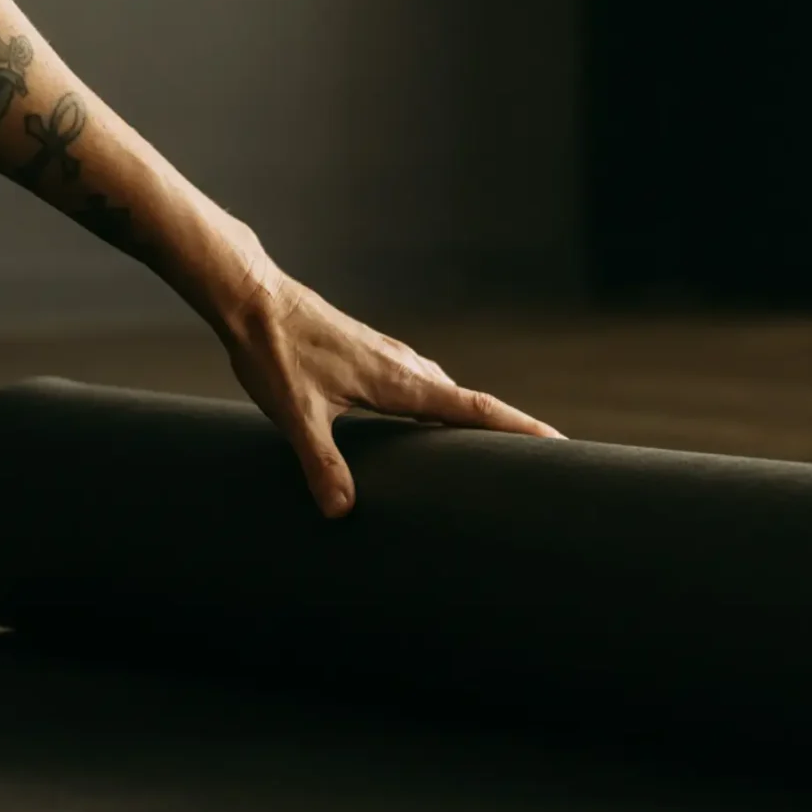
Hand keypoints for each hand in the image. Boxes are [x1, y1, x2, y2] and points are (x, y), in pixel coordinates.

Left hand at [218, 264, 563, 518]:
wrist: (254, 299)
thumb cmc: (276, 352)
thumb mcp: (296, 415)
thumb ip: (321, 463)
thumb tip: (342, 512)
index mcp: (399, 381)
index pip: (473, 408)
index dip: (517, 426)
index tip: (556, 441)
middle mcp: (404, 366)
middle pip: (470, 402)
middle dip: (508, 428)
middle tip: (544, 456)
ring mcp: (390, 358)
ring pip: (446, 391)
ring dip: (473, 417)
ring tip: (493, 449)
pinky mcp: (373, 355)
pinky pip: (423, 383)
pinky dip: (442, 404)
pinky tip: (428, 420)